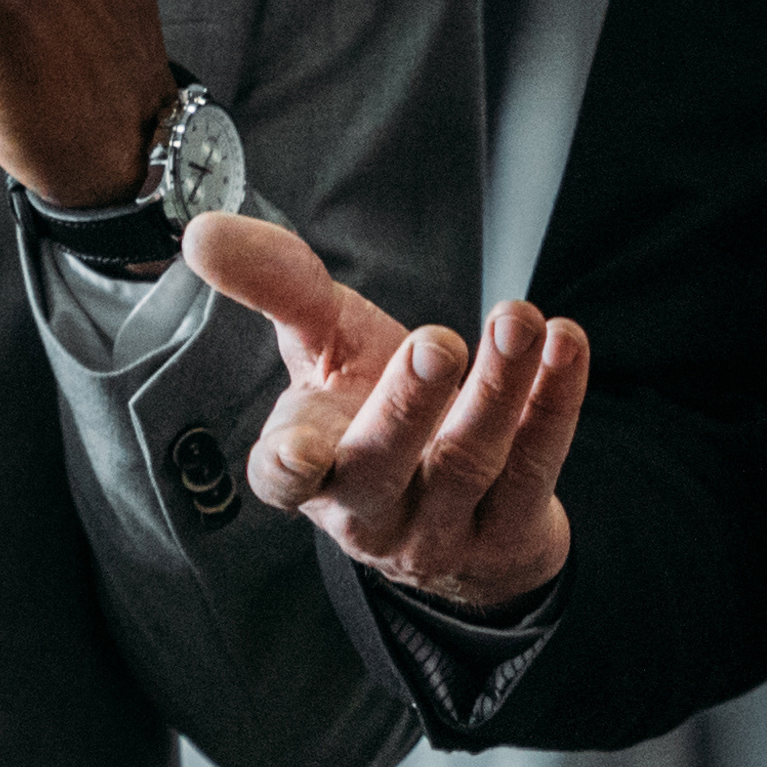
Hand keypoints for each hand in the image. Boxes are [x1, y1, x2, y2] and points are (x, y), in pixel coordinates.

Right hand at [189, 213, 586, 609]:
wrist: (461, 503)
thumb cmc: (371, 407)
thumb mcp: (322, 347)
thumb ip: (275, 288)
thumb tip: (201, 231)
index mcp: (308, 470)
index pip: (283, 480)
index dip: (288, 468)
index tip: (298, 447)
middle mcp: (368, 512)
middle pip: (382, 468)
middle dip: (408, 407)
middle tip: (437, 343)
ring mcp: (440, 532)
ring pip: (467, 465)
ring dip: (497, 390)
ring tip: (517, 318)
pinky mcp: (508, 534)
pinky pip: (535, 468)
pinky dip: (553, 404)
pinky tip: (564, 344)